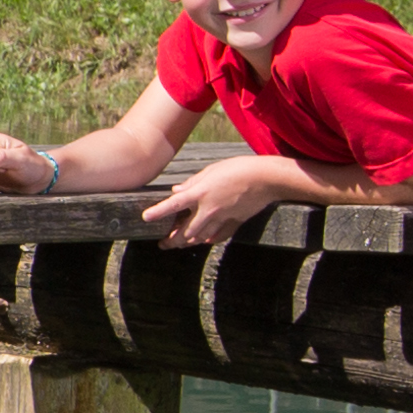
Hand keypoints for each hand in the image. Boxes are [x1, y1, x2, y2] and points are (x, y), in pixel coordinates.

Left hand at [138, 151, 307, 243]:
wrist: (266, 178)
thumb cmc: (239, 168)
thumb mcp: (212, 170)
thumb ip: (192, 182)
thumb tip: (176, 191)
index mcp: (200, 193)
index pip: (173, 205)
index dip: (158, 212)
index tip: (146, 218)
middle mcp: (209, 209)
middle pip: (186, 231)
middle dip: (172, 241)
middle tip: (163, 244)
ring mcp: (223, 218)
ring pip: (201, 237)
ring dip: (188, 242)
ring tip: (179, 244)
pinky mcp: (235, 222)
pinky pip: (219, 236)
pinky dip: (210, 239)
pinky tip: (205, 240)